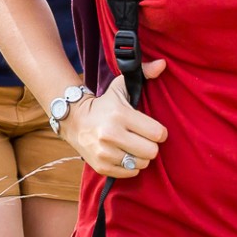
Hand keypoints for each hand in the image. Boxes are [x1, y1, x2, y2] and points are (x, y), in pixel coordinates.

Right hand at [63, 58, 168, 176]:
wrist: (73, 120)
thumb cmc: (104, 104)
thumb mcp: (121, 86)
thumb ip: (143, 73)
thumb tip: (162, 64)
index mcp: (120, 114)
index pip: (157, 133)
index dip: (159, 132)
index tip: (153, 129)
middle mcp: (111, 134)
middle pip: (151, 151)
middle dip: (151, 145)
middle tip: (143, 139)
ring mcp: (104, 152)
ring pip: (141, 163)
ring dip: (140, 156)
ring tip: (133, 146)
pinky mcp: (101, 166)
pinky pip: (129, 173)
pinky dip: (130, 166)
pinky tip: (123, 154)